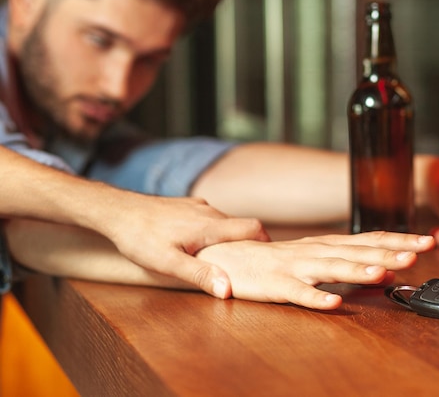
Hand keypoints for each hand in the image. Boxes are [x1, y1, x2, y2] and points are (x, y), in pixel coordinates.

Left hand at [99, 193, 269, 298]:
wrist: (116, 210)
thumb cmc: (140, 238)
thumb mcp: (168, 263)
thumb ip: (200, 275)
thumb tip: (228, 289)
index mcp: (210, 226)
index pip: (253, 227)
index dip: (265, 242)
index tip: (266, 258)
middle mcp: (208, 212)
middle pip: (240, 226)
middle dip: (246, 244)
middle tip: (243, 265)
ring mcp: (196, 206)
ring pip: (223, 222)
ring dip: (226, 238)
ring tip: (217, 258)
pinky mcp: (185, 205)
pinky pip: (208, 217)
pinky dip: (211, 230)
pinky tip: (195, 244)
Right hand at [196, 231, 434, 309]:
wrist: (225, 255)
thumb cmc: (274, 259)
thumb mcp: (314, 257)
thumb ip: (347, 261)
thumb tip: (386, 268)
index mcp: (326, 245)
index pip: (368, 239)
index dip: (398, 240)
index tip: (427, 242)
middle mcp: (314, 251)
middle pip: (356, 251)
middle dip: (389, 252)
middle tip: (419, 253)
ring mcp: (295, 267)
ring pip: (330, 268)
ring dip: (357, 269)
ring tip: (383, 273)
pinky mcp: (275, 284)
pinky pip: (297, 293)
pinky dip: (315, 297)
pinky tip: (334, 303)